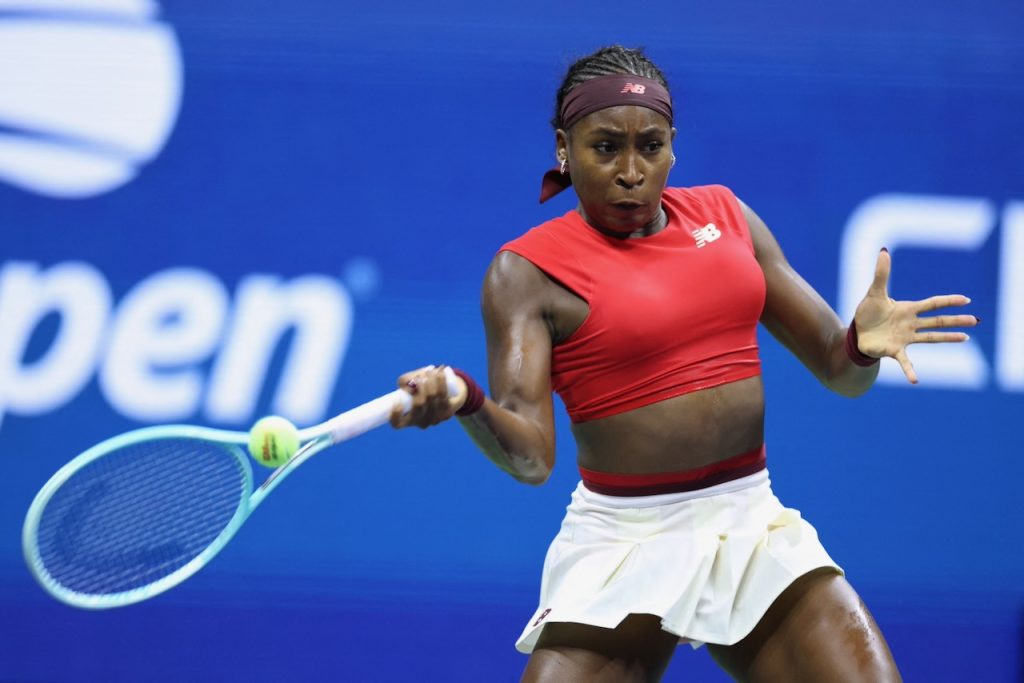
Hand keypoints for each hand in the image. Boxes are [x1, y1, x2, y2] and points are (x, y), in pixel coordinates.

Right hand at [389, 365, 462, 428]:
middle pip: (419, 405)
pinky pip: (444, 395)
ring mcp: (435, 419)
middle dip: (419, 387)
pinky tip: (440, 374)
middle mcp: (421, 422)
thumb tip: (411, 383)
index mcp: (407, 420)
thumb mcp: (409, 385)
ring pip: (433, 397)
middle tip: (420, 377)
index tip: (397, 401)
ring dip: (431, 381)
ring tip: (430, 371)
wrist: (446, 395)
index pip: (397, 424)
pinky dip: (441, 382)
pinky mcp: (448, 412)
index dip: (395, 415)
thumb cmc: (420, 390)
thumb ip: (405, 381)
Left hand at [853, 248, 978, 383]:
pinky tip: (916, 381)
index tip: (966, 299)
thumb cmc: (868, 313)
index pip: (932, 304)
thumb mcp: (874, 292)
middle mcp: (911, 324)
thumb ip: (881, 274)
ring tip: (965, 338)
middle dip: (955, 320)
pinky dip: (911, 371)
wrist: (857, 333)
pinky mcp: (895, 351)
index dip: (948, 301)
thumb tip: (883, 251)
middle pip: (937, 321)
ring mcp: (905, 338)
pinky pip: (906, 362)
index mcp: (908, 309)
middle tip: (975, 320)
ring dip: (947, 338)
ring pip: (930, 338)